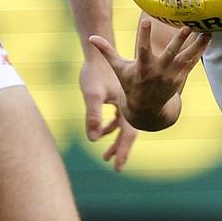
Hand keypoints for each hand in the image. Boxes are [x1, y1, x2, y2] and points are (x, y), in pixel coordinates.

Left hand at [79, 56, 137, 171]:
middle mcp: (129, 104)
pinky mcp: (117, 96)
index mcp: (127, 106)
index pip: (127, 135)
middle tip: (116, 168)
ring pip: (122, 126)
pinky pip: (118, 118)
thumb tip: (93, 139)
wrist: (97, 52)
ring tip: (105, 155)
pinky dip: (111, 127)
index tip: (117, 168)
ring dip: (115, 140)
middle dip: (121, 150)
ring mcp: (124, 100)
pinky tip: (102, 132)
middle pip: (128, 133)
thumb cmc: (95, 72)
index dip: (123, 152)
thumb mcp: (92, 95)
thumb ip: (93, 116)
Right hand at [90, 19, 209, 129]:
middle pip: (170, 54)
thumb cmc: (130, 84)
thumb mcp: (118, 69)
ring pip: (186, 57)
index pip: (142, 49)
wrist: (146, 110)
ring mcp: (171, 75)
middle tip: (186, 26)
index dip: (143, 35)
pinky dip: (201, 50)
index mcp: (142, 67)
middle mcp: (158, 72)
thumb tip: (91, 37)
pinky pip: (193, 62)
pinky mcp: (180, 77)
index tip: (146, 20)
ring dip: (197, 44)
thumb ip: (106, 51)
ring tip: (208, 30)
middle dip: (178, 41)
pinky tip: (209, 36)